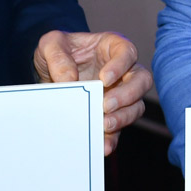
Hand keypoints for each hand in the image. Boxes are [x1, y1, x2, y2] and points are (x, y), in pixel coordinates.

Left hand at [33, 30, 151, 154]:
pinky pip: (119, 128)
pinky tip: (103, 145)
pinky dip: (113, 137)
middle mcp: (123, 71)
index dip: (121, 66)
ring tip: (105, 125)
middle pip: (141, 81)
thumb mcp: (50, 45)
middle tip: (106, 105)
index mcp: (112, 47)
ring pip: (136, 106)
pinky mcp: (112, 114)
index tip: (104, 78)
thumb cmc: (57, 52)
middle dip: (128, 95)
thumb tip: (70, 81)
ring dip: (123, 117)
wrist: (48, 72)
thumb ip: (57, 57)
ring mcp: (120, 94)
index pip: (127, 52)